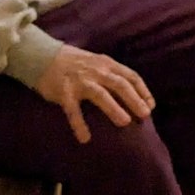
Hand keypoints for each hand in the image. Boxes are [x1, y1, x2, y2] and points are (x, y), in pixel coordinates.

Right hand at [33, 44, 152, 144]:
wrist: (43, 56)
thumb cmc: (74, 62)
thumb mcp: (97, 62)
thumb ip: (111, 73)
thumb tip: (130, 92)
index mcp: (107, 64)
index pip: (131, 76)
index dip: (143, 91)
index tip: (151, 105)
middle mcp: (97, 71)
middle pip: (121, 85)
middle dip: (135, 100)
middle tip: (145, 115)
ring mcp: (80, 81)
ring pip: (101, 95)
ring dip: (114, 108)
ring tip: (125, 122)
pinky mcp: (64, 92)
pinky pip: (73, 110)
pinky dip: (79, 124)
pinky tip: (85, 138)